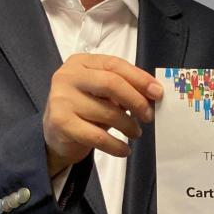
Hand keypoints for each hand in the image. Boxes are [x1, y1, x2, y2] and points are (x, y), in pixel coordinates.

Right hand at [42, 55, 163, 175]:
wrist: (55, 133)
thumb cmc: (84, 108)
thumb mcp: (102, 92)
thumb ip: (124, 87)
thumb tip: (154, 93)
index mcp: (80, 63)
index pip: (115, 64)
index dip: (140, 78)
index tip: (158, 93)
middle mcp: (68, 76)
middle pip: (111, 83)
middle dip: (136, 100)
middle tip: (148, 116)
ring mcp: (62, 99)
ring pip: (107, 112)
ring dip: (128, 125)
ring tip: (135, 132)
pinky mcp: (61, 123)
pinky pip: (98, 136)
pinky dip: (116, 145)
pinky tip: (124, 150)